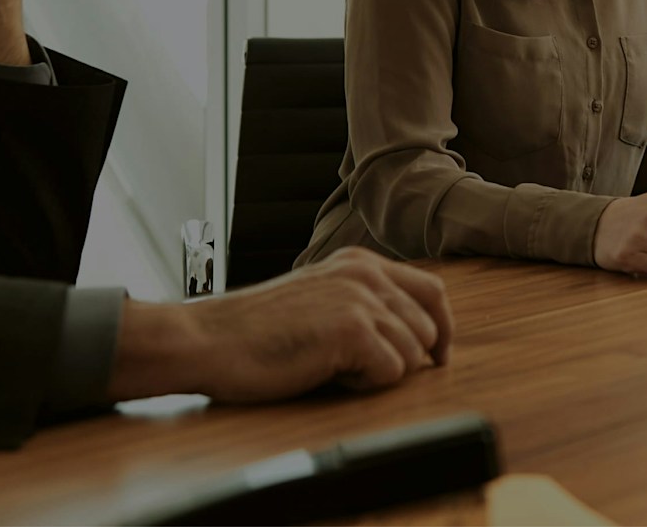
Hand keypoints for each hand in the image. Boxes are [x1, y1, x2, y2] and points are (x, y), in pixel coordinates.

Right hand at [107, 247, 454, 403]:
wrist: (206, 339)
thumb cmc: (254, 331)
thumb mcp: (318, 299)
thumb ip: (362, 304)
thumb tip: (414, 338)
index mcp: (360, 263)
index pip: (431, 290)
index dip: (440, 327)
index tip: (437, 355)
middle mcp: (366, 274)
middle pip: (428, 326)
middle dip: (403, 356)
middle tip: (352, 367)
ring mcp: (361, 299)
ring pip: (412, 353)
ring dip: (377, 371)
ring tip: (330, 365)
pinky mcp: (353, 330)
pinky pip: (391, 372)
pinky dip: (363, 384)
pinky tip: (325, 372)